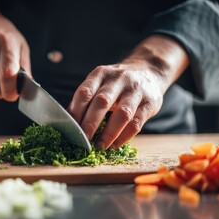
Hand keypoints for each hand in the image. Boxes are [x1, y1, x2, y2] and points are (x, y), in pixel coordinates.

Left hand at [68, 35, 188, 149]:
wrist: (149, 72)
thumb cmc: (117, 84)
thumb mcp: (100, 83)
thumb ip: (86, 100)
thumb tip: (68, 123)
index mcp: (101, 74)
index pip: (85, 92)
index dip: (76, 112)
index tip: (70, 129)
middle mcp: (118, 79)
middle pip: (102, 102)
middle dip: (90, 124)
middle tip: (82, 141)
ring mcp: (136, 91)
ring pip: (122, 114)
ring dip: (109, 133)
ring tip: (99, 146)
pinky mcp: (150, 103)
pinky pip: (136, 123)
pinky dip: (124, 137)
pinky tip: (114, 145)